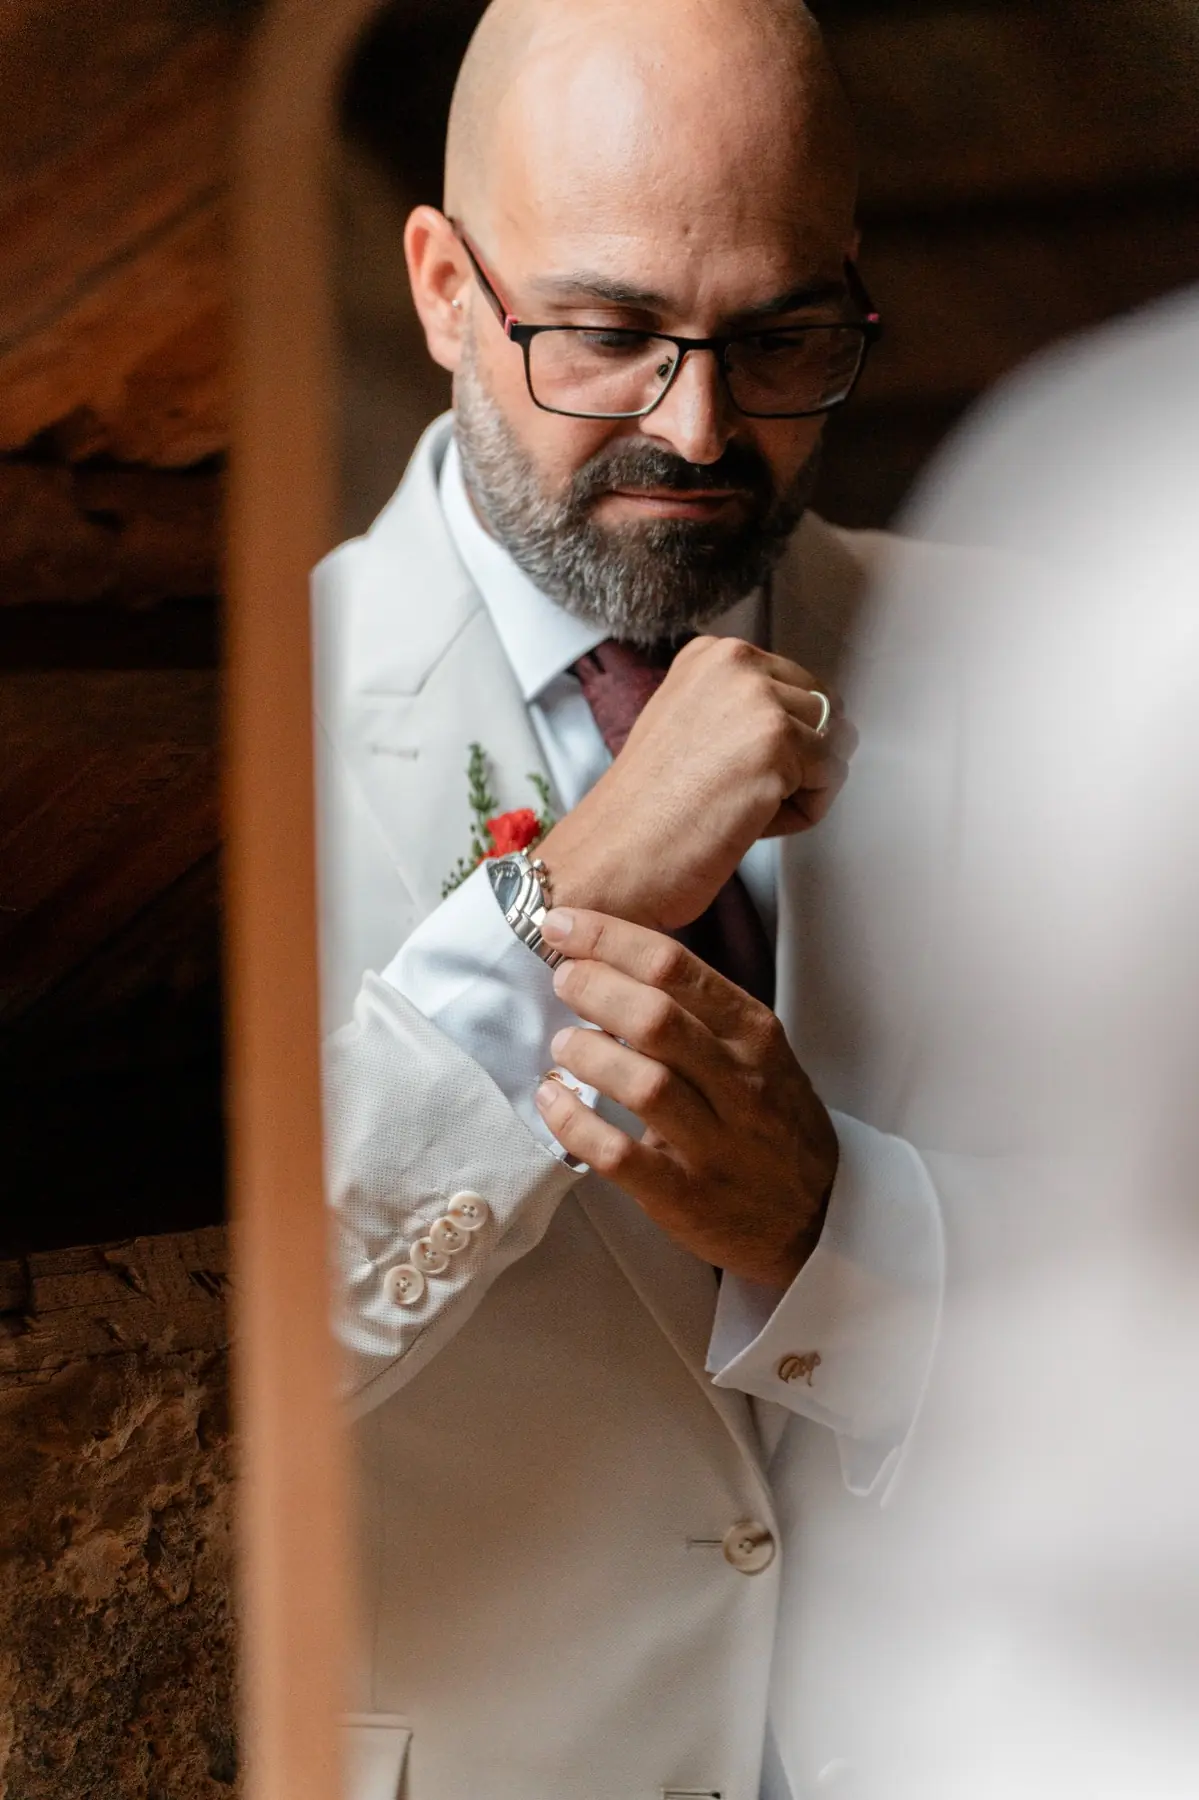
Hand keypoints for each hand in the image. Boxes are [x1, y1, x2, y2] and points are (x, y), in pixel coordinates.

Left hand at [534, 909, 838, 1288]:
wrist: (817, 1216)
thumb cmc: (772, 1121)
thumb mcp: (758, 1053)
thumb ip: (700, 1012)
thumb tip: (609, 961)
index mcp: (754, 1034)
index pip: (677, 967)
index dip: (609, 939)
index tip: (563, 925)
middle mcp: (741, 1083)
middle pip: (657, 1017)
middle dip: (594, 987)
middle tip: (561, 980)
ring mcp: (716, 1143)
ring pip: (643, 1083)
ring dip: (588, 1054)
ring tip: (562, 1045)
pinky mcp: (686, 1197)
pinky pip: (620, 1156)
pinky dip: (576, 1124)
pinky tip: (553, 1101)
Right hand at [538, 635, 855, 932]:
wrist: (613, 859)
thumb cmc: (646, 814)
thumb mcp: (691, 725)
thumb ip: (742, 709)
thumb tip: (813, 720)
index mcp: (712, 653)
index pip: (797, 686)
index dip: (777, 740)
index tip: (728, 767)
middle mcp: (735, 663)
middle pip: (823, 711)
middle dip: (796, 760)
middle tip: (733, 792)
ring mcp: (756, 699)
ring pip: (832, 746)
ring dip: (799, 787)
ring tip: (738, 805)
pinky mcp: (777, 744)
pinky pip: (829, 782)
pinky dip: (799, 814)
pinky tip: (746, 820)